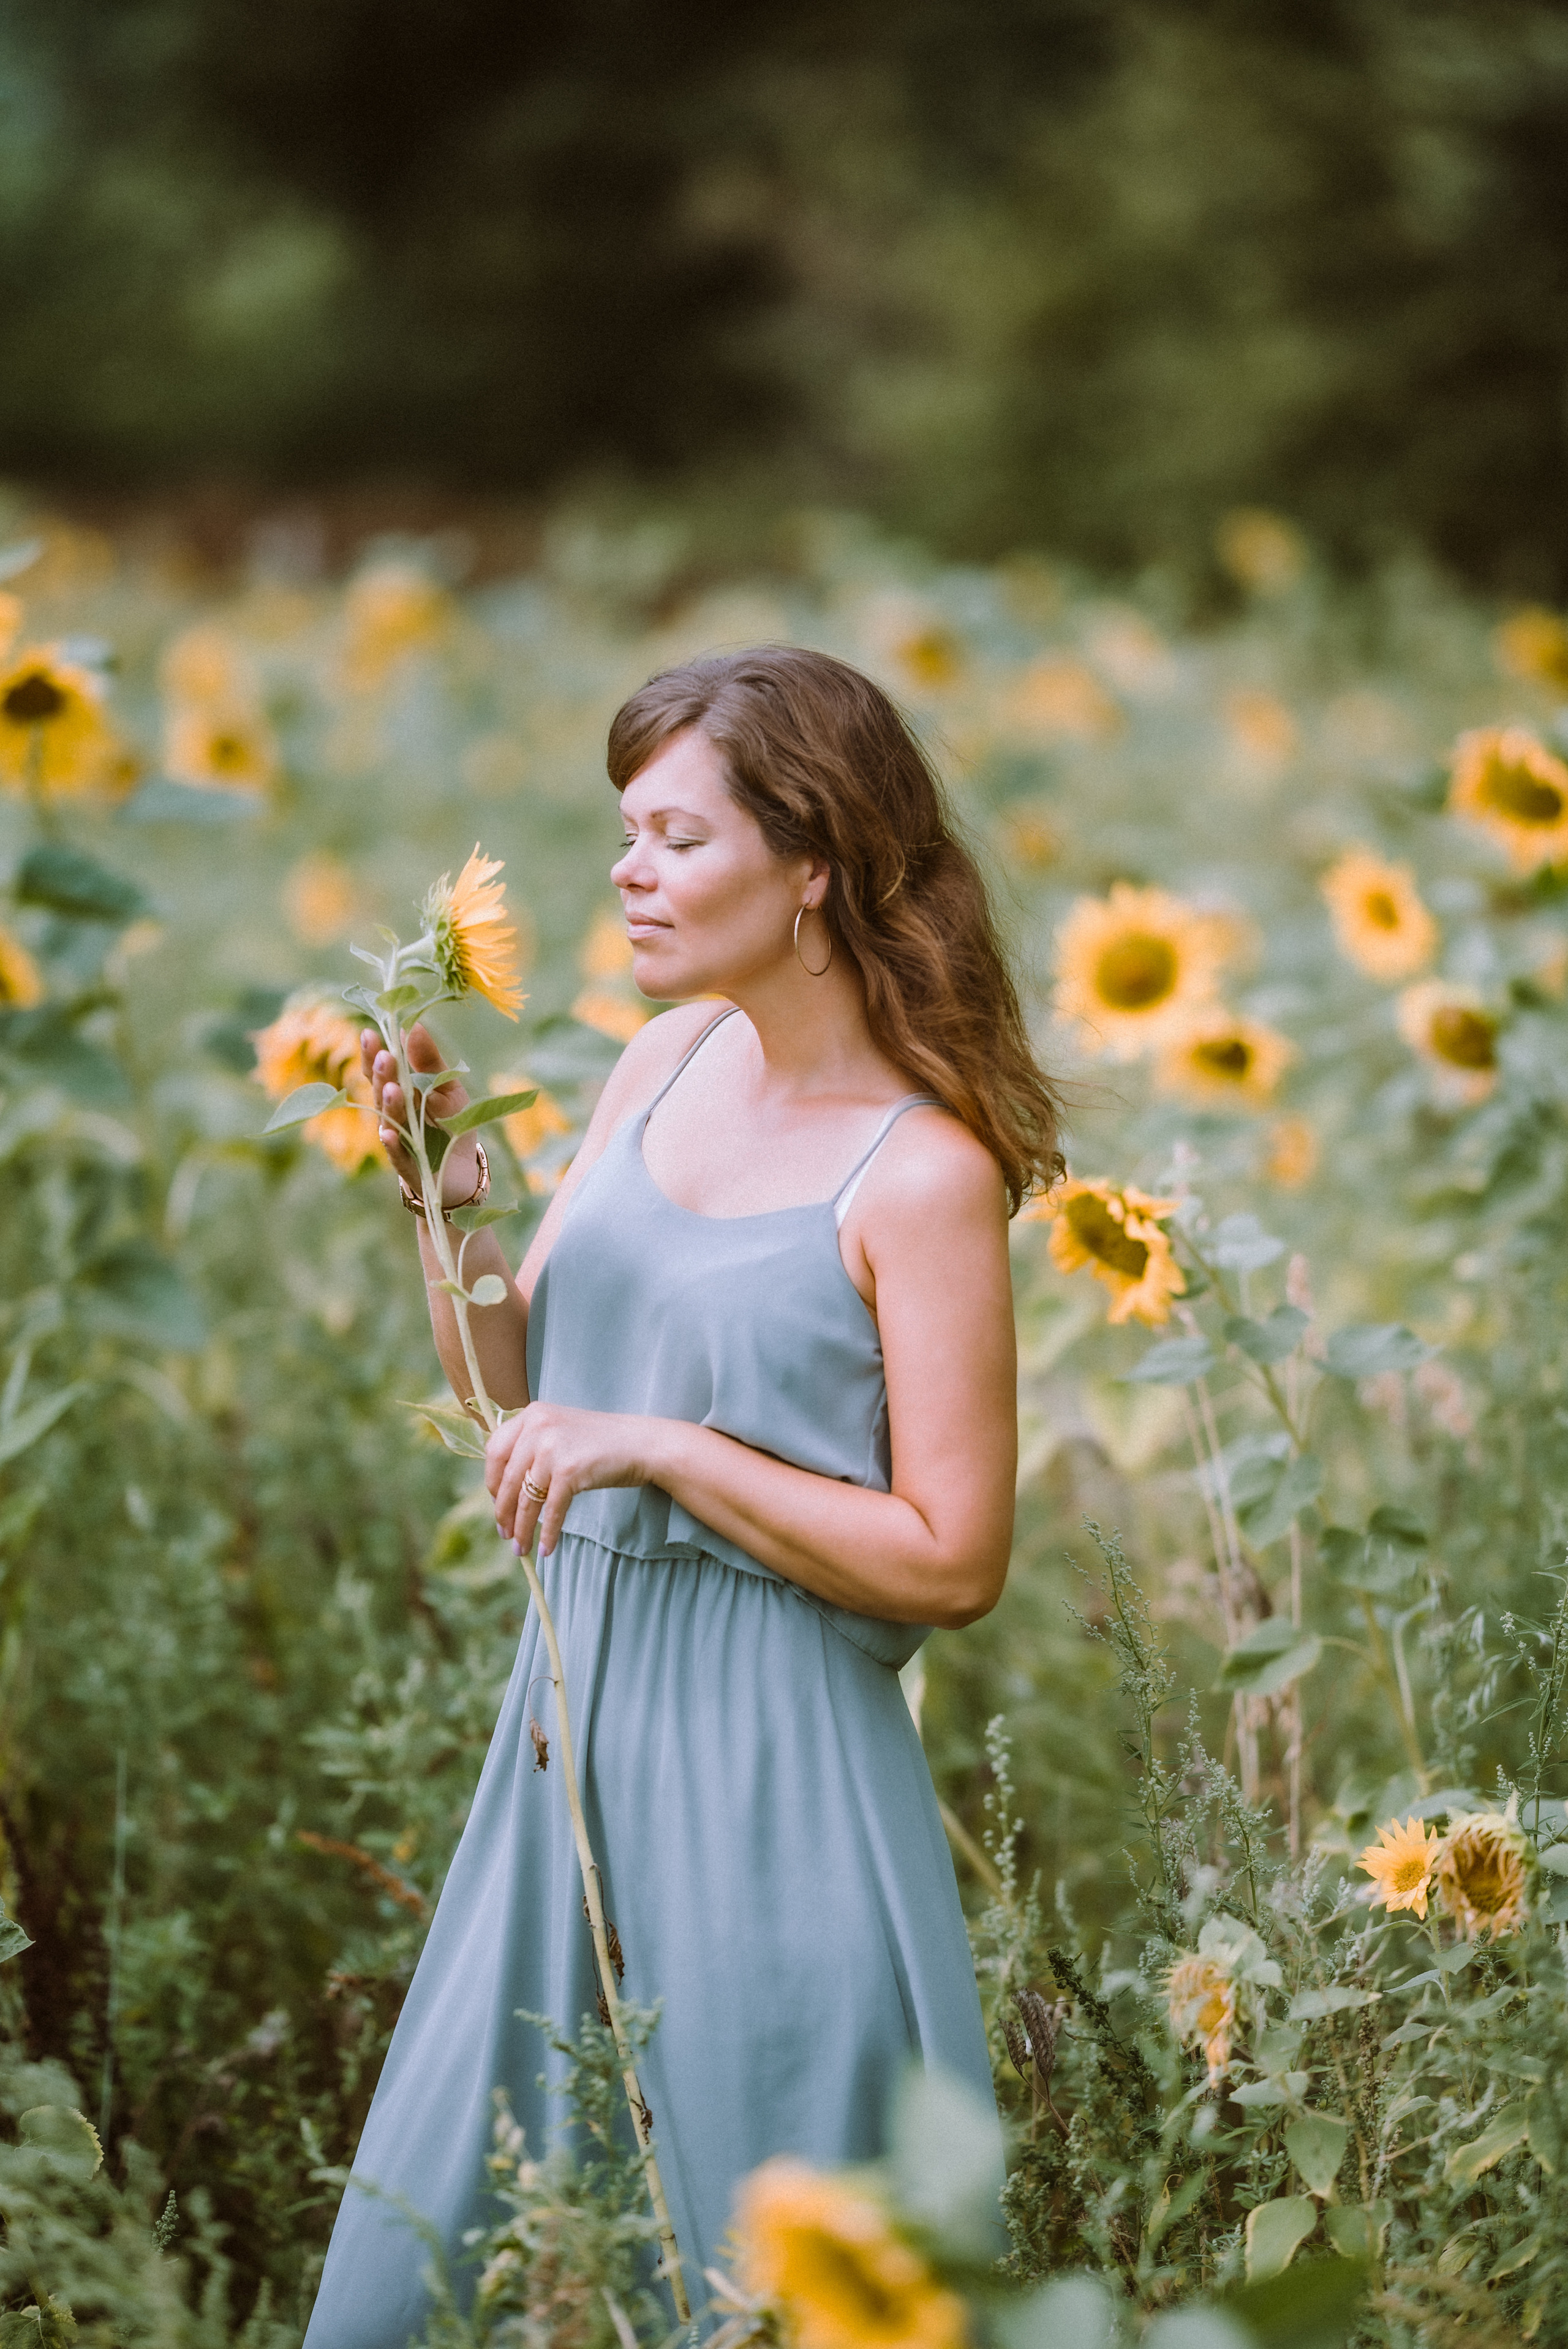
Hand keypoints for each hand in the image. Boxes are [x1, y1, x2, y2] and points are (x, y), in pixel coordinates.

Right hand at [361, 1021, 478, 1203]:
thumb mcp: (447, 1086)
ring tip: (391, 1089)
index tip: (370, 1032)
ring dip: (388, 1105)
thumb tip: (414, 1026)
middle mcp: (392, 1115)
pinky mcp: (407, 1166)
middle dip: (381, 1075)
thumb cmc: (451, 1123)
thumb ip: (430, 1061)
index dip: (373, 1053)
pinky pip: (397, 1154)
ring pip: (388, 1120)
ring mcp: (398, 1140)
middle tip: (384, 1057)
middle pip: (380, 1092)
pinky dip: (392, 1144)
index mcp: (398, 1092)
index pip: (379, 1070)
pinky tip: (389, 1133)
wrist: (462, 1170)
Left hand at [485, 1403, 661, 1556]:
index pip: (494, 1450)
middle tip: (505, 1533)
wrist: (643, 1443)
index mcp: (532, 1414)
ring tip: (521, 1548)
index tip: (496, 1501)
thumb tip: (502, 1489)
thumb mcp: (561, 1430)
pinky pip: (550, 1510)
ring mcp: (552, 1448)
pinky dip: (548, 1532)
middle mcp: (537, 1427)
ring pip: (525, 1499)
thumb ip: (533, 1446)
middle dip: (503, 1512)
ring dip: (522, 1528)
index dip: (491, 1481)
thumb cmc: (602, 1442)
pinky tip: (547, 1548)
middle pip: (506, 1479)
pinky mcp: (569, 1470)